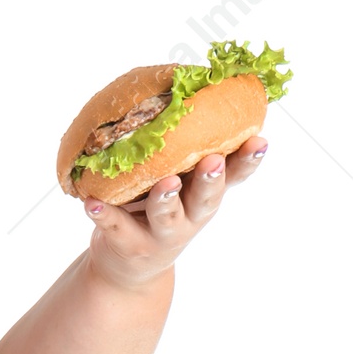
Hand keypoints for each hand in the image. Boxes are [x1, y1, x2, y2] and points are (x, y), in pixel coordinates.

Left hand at [82, 135, 268, 292]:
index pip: (234, 175)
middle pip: (206, 198)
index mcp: (205, 194)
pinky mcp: (129, 243)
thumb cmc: (160, 209)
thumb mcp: (181, 183)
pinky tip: (92, 203)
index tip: (260, 141)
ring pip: (166, 216)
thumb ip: (186, 153)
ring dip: (166, 199)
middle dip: (211, 180)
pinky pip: (115, 226)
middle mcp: (190, 216)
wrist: (131, 266)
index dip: (248, 161)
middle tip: (212, 161)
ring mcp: (161, 233)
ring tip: (165, 183)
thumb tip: (185, 86)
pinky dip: (104, 214)